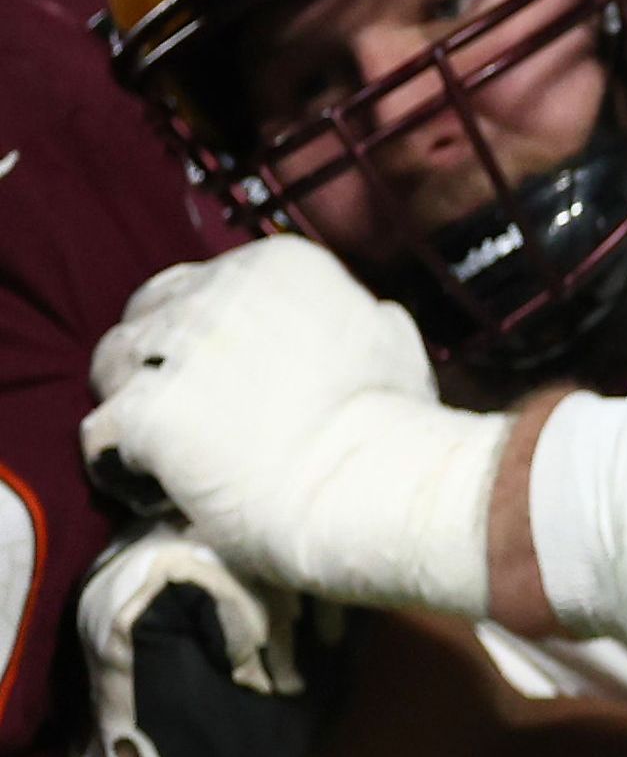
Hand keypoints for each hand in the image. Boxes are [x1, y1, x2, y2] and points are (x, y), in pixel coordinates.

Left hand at [79, 237, 502, 612]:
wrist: (376, 490)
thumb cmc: (397, 431)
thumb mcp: (396, 349)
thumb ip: (363, 319)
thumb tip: (373, 314)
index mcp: (277, 264)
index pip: (204, 284)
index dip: (207, 336)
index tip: (231, 382)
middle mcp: (216, 290)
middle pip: (147, 317)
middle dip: (159, 362)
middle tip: (191, 418)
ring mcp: (175, 350)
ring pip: (112, 368)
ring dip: (135, 409)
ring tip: (172, 458)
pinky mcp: (145, 412)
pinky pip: (99, 434)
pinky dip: (122, 466)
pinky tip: (162, 492)